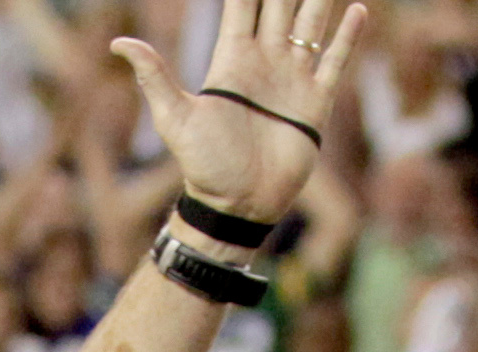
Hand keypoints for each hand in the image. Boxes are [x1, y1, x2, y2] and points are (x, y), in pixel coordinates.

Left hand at [110, 0, 361, 236]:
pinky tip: (358, 10)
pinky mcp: (314, 103)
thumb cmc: (204, 166)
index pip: (243, 4)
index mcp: (233, 58)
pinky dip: (348, 37)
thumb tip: (118, 43)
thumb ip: (154, 77)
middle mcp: (265, 60)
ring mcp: (292, 78)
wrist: (238, 206)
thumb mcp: (175, 118)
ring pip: (311, 24)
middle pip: (280, 5)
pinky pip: (334, 61)